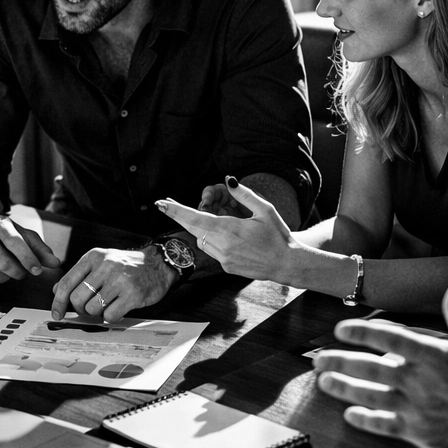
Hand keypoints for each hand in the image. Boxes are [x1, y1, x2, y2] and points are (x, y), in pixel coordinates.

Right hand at [0, 213, 60, 288]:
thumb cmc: (7, 237)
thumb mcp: (25, 237)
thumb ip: (41, 250)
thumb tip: (55, 263)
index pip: (14, 243)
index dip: (28, 259)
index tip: (37, 271)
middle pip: (3, 263)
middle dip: (18, 273)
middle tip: (22, 272)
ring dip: (6, 278)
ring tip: (8, 271)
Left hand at [51, 246, 175, 320]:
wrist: (158, 264)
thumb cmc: (127, 265)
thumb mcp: (101, 261)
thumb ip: (79, 274)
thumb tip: (57, 290)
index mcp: (93, 257)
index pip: (67, 282)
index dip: (58, 302)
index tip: (57, 314)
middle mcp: (105, 266)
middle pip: (77, 298)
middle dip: (80, 309)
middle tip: (90, 308)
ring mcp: (119, 280)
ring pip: (92, 309)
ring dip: (97, 313)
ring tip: (107, 305)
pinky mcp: (133, 294)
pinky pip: (110, 316)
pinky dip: (111, 317)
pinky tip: (118, 309)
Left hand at [156, 177, 295, 280]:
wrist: (286, 263)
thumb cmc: (278, 235)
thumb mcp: (264, 210)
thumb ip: (244, 194)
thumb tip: (229, 180)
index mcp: (230, 229)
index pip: (195, 218)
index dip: (176, 211)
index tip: (161, 203)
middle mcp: (222, 246)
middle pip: (192, 229)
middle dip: (178, 216)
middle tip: (164, 204)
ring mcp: (223, 259)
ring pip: (202, 240)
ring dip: (202, 229)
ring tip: (216, 220)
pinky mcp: (226, 267)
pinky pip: (212, 250)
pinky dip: (214, 240)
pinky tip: (230, 237)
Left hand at [313, 282, 447, 447]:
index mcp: (433, 357)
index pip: (392, 339)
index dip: (364, 332)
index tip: (340, 329)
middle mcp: (420, 382)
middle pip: (372, 369)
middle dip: (342, 361)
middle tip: (317, 358)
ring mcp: (416, 408)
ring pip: (372, 396)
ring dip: (344, 389)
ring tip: (323, 380)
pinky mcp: (416, 431)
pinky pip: (384, 425)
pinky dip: (365, 420)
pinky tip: (349, 415)